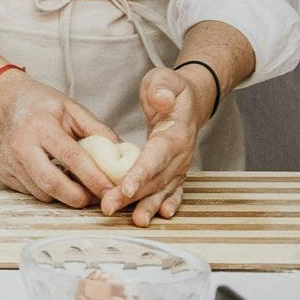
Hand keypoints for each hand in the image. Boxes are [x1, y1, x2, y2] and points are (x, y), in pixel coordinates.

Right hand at [0, 72, 119, 207]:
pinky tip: (56, 179)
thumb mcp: (71, 108)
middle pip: (52, 183)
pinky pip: (29, 191)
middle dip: (78, 197)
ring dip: (64, 196)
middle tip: (96, 199)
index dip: (93, 177)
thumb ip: (97, 129)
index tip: (111, 190)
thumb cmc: (40, 103)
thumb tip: (122, 152)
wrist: (1, 100)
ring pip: (41, 192)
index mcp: (40, 125)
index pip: (71, 157)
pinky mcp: (0, 171)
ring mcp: (7, 160)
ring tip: (78, 187)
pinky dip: (47, 191)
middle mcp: (20, 144)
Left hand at [101, 67, 206, 224]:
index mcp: (176, 133)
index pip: (157, 156)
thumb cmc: (171, 90)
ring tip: (133, 220)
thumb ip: (162, 88)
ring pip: (162, 189)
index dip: (142, 173)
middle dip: (133, 196)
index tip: (125, 188)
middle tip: (109, 206)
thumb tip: (161, 99)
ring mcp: (180, 165)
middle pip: (156, 179)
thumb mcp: (164, 80)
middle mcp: (181, 154)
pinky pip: (172, 191)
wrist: (189, 100)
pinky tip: (160, 216)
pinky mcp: (176, 171)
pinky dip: (167, 204)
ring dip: (147, 206)